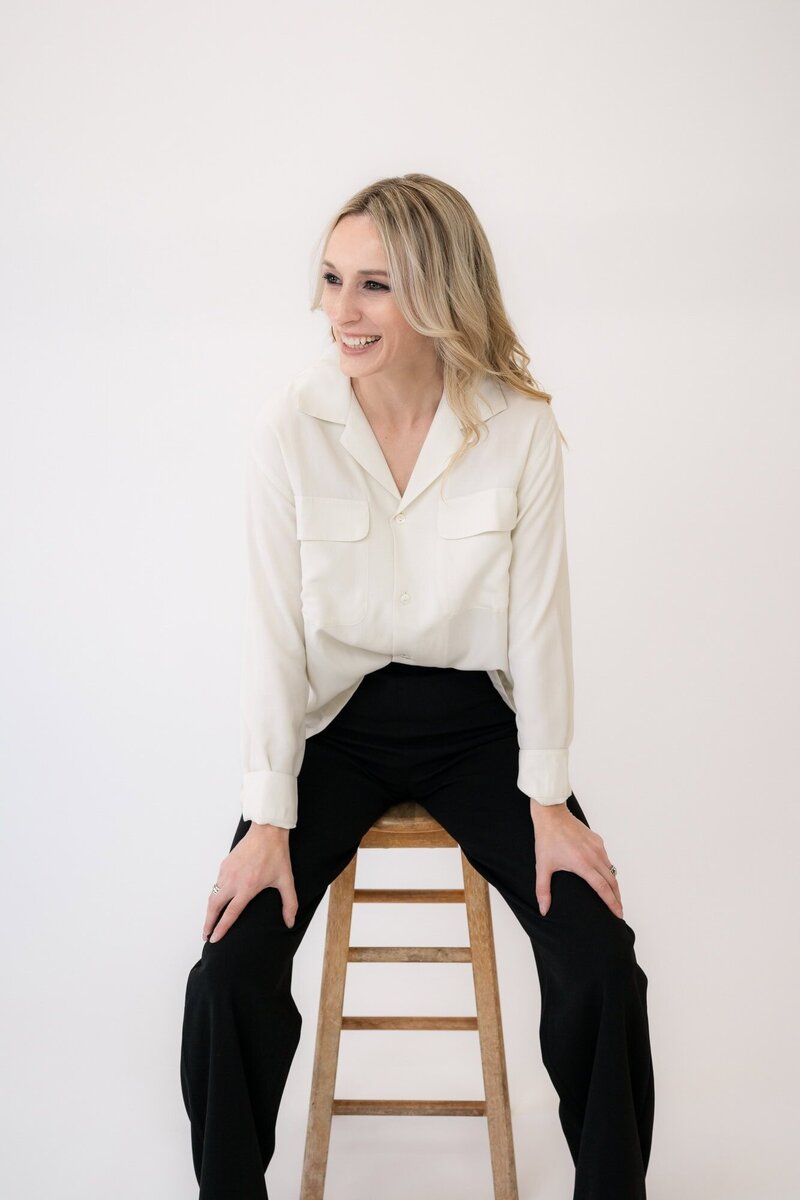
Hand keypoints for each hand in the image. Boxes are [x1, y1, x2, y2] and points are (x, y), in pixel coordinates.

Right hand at [203, 823, 298, 942]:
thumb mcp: (286, 881)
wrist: (267, 832)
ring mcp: (226, 872)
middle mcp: (233, 881)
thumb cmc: (277, 855)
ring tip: (209, 921)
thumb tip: (290, 923)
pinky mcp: (224, 864)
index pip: (230, 913)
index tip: (214, 939)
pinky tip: (218, 900)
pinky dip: (214, 894)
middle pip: (214, 907)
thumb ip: (289, 904)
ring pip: (213, 895)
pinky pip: (217, 883)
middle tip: (206, 935)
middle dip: (208, 923)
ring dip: (209, 910)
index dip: (221, 928)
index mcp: (247, 888)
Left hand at [530, 800, 622, 919]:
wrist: (551, 814)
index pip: (603, 888)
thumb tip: (543, 910)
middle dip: (617, 898)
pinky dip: (608, 870)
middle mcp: (594, 856)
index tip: (618, 914)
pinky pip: (606, 859)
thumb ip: (543, 890)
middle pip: (612, 882)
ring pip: (611, 870)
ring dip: (614, 884)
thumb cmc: (546, 840)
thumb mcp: (542, 866)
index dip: (612, 903)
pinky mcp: (598, 840)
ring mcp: (597, 847)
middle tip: (618, 911)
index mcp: (582, 864)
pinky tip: (603, 876)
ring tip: (612, 896)